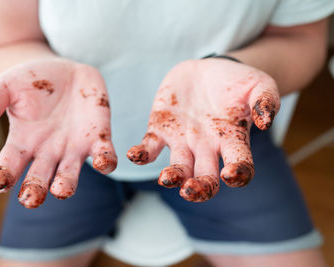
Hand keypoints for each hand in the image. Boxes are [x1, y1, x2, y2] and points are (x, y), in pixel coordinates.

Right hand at [0, 58, 116, 207]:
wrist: (65, 70)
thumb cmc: (32, 81)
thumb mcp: (6, 87)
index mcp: (23, 142)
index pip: (10, 165)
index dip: (2, 175)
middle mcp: (48, 151)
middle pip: (40, 178)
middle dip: (35, 190)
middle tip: (31, 198)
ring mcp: (73, 148)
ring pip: (70, 175)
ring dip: (67, 185)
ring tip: (61, 190)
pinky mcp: (97, 138)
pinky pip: (103, 156)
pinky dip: (105, 162)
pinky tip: (103, 162)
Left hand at [127, 59, 279, 201]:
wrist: (207, 69)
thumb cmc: (236, 81)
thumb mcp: (259, 84)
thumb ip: (266, 101)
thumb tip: (265, 122)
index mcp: (232, 139)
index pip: (239, 164)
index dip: (237, 174)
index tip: (231, 174)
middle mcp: (206, 147)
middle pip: (204, 176)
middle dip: (200, 188)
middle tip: (192, 189)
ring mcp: (182, 141)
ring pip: (177, 168)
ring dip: (173, 177)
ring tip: (167, 178)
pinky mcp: (160, 130)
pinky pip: (149, 148)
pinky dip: (141, 154)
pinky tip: (134, 155)